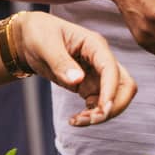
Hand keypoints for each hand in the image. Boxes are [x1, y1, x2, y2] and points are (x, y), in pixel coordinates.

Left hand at [13, 12, 136, 126]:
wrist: (29, 39)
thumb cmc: (38, 34)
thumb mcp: (45, 45)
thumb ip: (61, 62)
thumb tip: (77, 80)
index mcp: (94, 44)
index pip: (111, 68)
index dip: (110, 90)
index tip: (102, 110)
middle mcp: (100, 59)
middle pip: (124, 85)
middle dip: (114, 106)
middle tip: (92, 119)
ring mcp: (97, 74)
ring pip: (114, 98)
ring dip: (102, 114)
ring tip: (77, 121)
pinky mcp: (89, 86)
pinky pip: (99, 104)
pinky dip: (91, 115)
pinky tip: (74, 120)